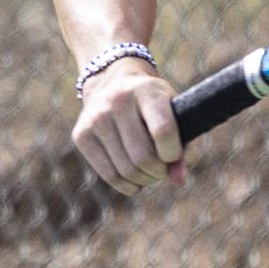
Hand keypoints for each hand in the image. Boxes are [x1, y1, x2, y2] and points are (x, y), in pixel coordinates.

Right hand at [71, 61, 186, 195]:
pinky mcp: (81, 134)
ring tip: (151, 172)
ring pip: (126, 170)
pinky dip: (127, 185)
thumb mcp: (176, 113)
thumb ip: (187, 146)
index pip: (163, 131)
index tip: (175, 156)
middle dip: (159, 171)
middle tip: (163, 168)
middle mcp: (118, 100)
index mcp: (147, 90)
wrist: (112, 82)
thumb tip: (178, 181)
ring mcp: (96, 117)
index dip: (174, 153)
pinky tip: (135, 179)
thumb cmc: (154, 104)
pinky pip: (109, 175)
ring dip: (145, 179)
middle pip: (143, 157)